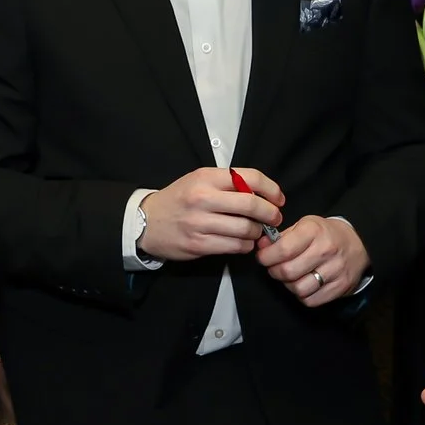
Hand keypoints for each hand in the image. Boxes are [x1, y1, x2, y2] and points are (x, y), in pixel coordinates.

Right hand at [139, 167, 284, 261]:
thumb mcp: (199, 180)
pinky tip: (243, 242)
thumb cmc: (179, 199)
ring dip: (257, 232)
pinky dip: (245, 246)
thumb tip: (263, 194)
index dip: (271, 189)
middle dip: (270, 213)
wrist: (146, 221)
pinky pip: (234, 246)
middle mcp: (203, 198)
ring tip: (256, 232)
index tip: (278, 199)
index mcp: (206, 177)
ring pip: (245, 229)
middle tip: (274, 218)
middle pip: (251, 205)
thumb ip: (228, 183)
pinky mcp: (198, 244)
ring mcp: (200, 222)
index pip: (250, 177)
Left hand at [257, 214, 367, 307]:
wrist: (359, 242)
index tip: (263, 257)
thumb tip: (262, 247)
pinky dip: (302, 295)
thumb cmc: (325, 234)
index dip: (266, 257)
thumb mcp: (305, 225)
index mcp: (314, 231)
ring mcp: (335, 270)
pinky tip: (304, 284)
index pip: (283, 250)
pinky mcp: (340, 286)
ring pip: (299, 289)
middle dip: (274, 271)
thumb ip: (282, 237)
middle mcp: (326, 250)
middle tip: (275, 267)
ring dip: (288, 285)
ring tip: (290, 276)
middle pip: (288, 271)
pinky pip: (311, 300)